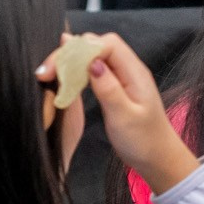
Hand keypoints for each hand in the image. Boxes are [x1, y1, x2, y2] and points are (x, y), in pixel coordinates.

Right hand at [43, 33, 197, 194]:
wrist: (158, 158)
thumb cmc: (143, 141)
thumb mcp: (123, 117)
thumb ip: (108, 88)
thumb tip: (93, 62)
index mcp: (135, 73)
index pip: (107, 44)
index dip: (80, 50)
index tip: (56, 68)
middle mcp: (130, 69)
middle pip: (98, 46)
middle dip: (71, 53)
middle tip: (45, 72)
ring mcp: (124, 77)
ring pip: (95, 57)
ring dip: (72, 61)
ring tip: (49, 73)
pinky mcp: (116, 87)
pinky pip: (95, 70)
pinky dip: (78, 72)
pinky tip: (65, 78)